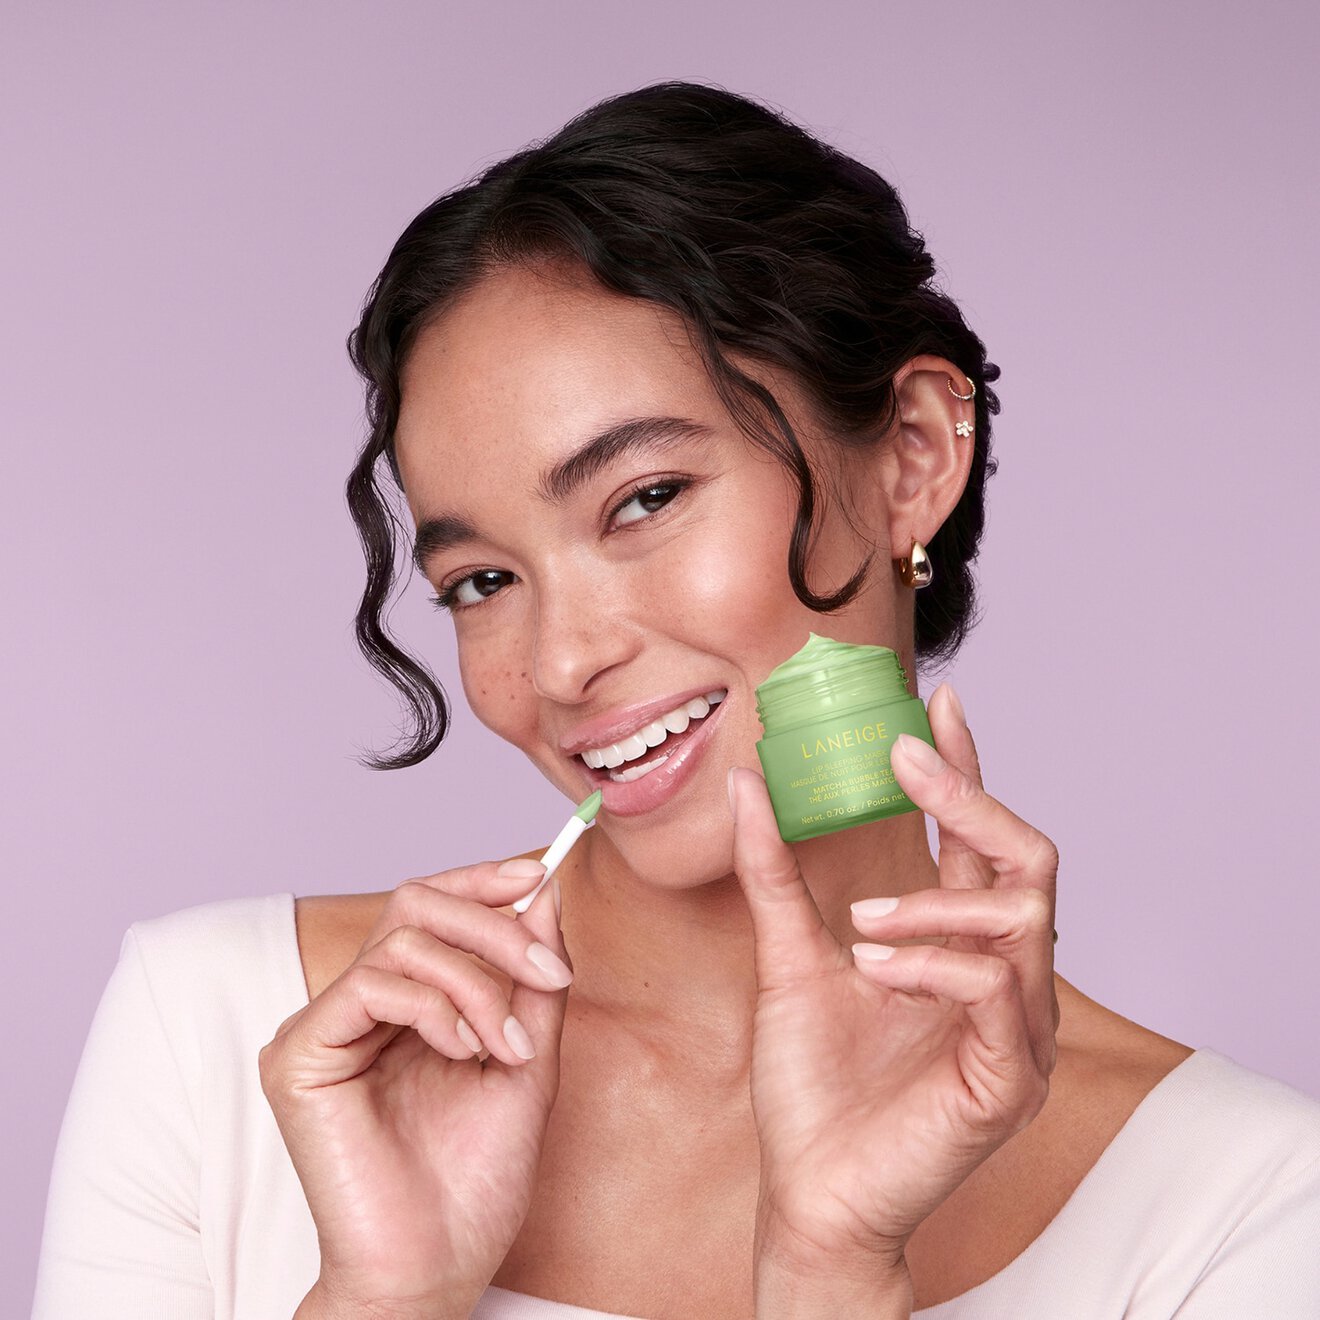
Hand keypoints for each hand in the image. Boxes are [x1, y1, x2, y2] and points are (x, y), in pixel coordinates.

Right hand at [259, 859, 572, 1318]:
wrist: (438, 1266)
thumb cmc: (476, 1177)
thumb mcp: (526, 1057)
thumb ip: (530, 979)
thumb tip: (541, 892)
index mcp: (402, 1003)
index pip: (430, 907)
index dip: (482, 881)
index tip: (539, 873)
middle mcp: (355, 1005)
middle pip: (414, 904)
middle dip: (494, 927)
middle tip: (549, 974)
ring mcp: (323, 1028)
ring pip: (402, 940)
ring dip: (478, 983)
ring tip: (507, 1047)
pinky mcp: (298, 1056)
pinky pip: (372, 984)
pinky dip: (435, 1006)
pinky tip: (463, 1051)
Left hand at [728, 681, 1058, 1280]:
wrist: (810, 1190)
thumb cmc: (810, 1081)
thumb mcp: (786, 957)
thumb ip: (775, 874)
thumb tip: (747, 782)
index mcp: (956, 946)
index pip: (978, 842)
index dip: (966, 769)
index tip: (938, 701)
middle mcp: (1001, 979)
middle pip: (1028, 861)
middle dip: (972, 798)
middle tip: (907, 758)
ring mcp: (1016, 1030)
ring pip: (1019, 921)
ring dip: (936, 904)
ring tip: (864, 926)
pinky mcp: (1010, 1079)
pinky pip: (999, 992)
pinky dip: (935, 965)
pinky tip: (878, 969)